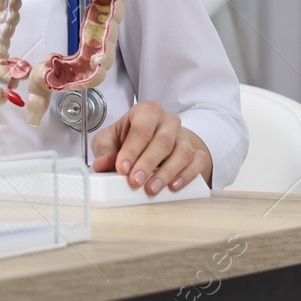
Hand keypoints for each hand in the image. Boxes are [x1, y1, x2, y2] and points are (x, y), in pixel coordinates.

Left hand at [91, 99, 211, 194]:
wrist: (152, 140)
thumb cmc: (128, 137)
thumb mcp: (110, 138)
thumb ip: (104, 150)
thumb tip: (102, 164)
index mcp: (146, 111)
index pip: (141, 130)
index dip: (131, 150)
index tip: (122, 168)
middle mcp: (168, 121)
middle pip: (162, 142)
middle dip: (147, 163)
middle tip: (135, 181)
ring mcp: (184, 136)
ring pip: (182, 153)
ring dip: (167, 173)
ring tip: (152, 188)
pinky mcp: (196, 151)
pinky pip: (197, 162)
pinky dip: (188, 175)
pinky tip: (174, 185)